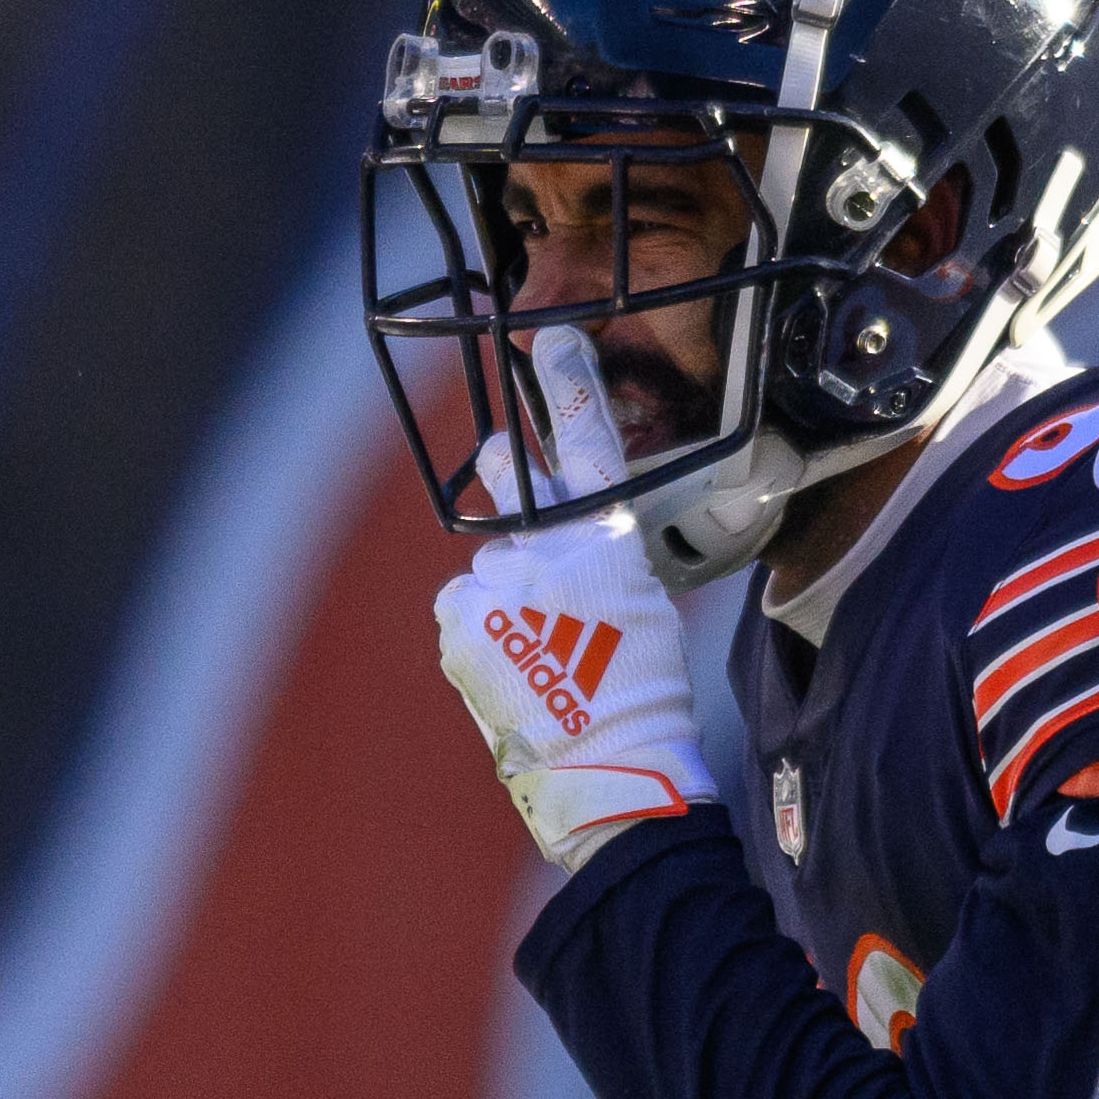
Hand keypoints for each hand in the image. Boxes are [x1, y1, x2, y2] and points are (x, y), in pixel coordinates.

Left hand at [429, 333, 716, 869]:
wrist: (605, 756)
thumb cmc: (637, 688)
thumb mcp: (637, 604)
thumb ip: (587, 560)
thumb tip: (542, 547)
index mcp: (607, 540)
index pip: (587, 445)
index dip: (569, 389)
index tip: (554, 342)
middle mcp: (548, 549)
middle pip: (513, 485)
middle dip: (504, 467)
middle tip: (497, 456)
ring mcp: (498, 583)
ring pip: (489, 569)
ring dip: (502, 595)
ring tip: (535, 648)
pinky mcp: (461, 619)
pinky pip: (463, 608)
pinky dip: (479, 629)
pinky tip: (509, 664)